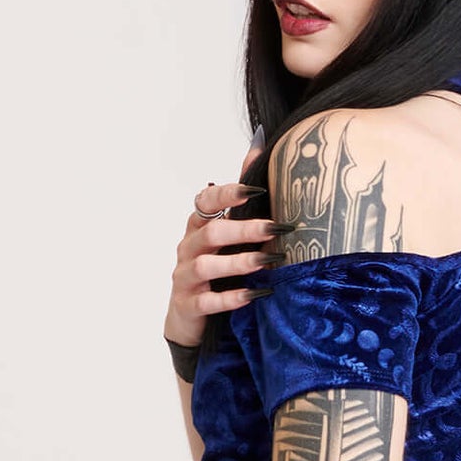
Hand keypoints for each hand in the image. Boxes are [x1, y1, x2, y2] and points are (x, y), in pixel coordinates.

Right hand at [165, 146, 275, 343]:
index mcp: (198, 225)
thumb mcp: (227, 231)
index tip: (256, 190)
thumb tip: (258, 146)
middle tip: (275, 228)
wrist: (189, 315)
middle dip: (244, 229)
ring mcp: (185, 277)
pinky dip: (231, 298)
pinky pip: (208, 301)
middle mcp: (188, 247)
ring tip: (267, 262)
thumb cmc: (215, 267)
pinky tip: (255, 295)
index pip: (206, 201)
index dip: (228, 194)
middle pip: (212, 233)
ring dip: (239, 262)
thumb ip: (239, 196)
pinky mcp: (189, 305)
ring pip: (207, 266)